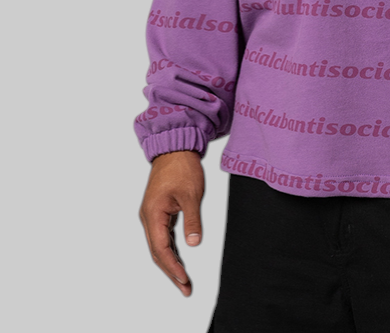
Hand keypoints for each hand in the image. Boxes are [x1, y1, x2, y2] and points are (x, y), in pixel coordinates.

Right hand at [139, 150, 204, 296]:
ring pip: (159, 245)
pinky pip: (162, 236)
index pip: (162, 249)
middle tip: (185, 288)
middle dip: (171, 271)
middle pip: (158, 252)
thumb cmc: (181, 167)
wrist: (175, 148)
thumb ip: (192, 220)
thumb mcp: (191, 195)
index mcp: (153, 214)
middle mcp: (148, 217)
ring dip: (170, 262)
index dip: (173, 267)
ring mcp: (152, 215)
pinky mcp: (158, 211)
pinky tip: (179, 258)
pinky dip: (170, 249)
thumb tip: (193, 243)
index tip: (184, 280)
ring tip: (183, 279)